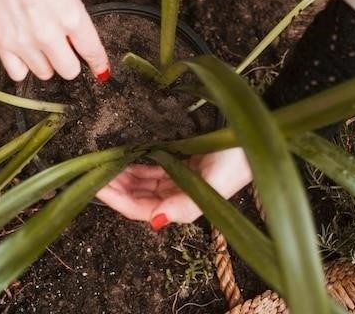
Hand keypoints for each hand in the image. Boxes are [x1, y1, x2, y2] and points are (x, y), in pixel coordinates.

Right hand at [0, 0, 109, 81]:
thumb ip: (77, 14)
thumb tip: (76, 37)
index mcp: (71, 15)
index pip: (92, 52)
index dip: (99, 64)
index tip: (100, 70)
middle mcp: (49, 33)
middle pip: (69, 71)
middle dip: (70, 61)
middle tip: (64, 48)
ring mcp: (24, 41)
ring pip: (44, 74)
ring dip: (47, 63)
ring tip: (41, 44)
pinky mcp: (3, 43)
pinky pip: (18, 73)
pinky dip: (24, 66)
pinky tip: (25, 52)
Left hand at [96, 147, 252, 229]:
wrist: (259, 132)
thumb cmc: (240, 156)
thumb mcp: (216, 182)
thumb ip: (187, 205)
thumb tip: (156, 222)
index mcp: (186, 204)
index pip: (142, 210)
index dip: (118, 201)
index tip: (97, 185)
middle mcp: (181, 195)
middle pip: (139, 198)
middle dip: (116, 188)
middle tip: (94, 171)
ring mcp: (181, 180)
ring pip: (143, 183)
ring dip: (123, 176)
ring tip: (104, 163)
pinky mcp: (183, 164)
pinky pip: (153, 168)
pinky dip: (136, 164)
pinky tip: (124, 158)